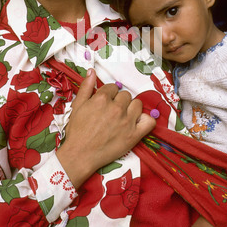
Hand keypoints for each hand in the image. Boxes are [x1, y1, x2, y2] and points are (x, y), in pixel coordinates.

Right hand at [56, 69, 155, 188]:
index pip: (113, 88)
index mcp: (102, 99)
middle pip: (126, 95)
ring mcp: (127, 121)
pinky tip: (138, 122)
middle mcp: (116, 108)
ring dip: (131, 109)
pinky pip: (150, 122)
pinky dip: (146, 120)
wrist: (80, 155)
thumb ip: (86, 87)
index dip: (108, 95)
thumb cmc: (77, 131)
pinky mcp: (134, 135)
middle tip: (112, 112)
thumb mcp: (77, 106)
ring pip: (137, 104)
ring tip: (123, 118)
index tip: (105, 103)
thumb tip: (92, 71)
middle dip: (119, 101)